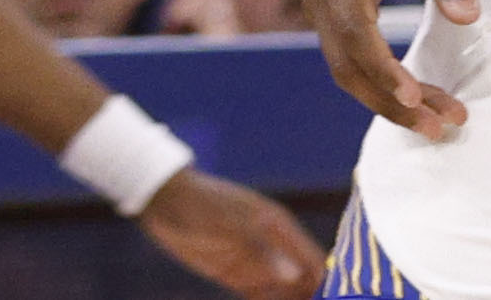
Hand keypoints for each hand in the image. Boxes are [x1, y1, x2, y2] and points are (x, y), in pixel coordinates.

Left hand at [138, 170, 322, 298]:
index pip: (312, 260)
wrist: (165, 200)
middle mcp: (271, 245)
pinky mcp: (231, 272)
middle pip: (299, 278)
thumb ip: (261, 252)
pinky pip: (256, 294)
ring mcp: (251, 259)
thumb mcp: (231, 227)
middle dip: (309, 296)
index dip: (325, 282)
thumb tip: (294, 278)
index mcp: (278, 227)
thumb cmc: (202, 206)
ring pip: (280, 290)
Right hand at [303, 0, 475, 140]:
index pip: (355, 32)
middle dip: (392, 102)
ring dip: (388, 98)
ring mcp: (324, 3)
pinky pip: (354, 54)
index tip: (415, 96)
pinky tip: (417, 95)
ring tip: (438, 121)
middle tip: (441, 127)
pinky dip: (382, 79)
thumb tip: (469, 19)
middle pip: (347, 66)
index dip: (383, 69)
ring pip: (348, 67)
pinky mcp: (338, 6)